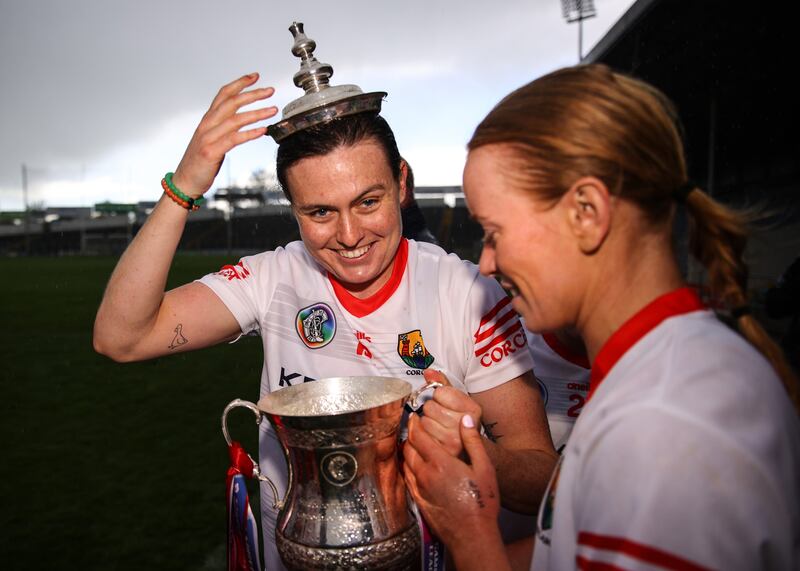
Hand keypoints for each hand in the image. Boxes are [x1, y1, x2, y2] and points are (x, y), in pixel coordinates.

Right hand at [172, 73, 277, 197]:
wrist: (185, 181)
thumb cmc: (201, 162)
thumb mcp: (211, 139)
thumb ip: (223, 128)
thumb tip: (240, 120)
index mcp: (208, 120)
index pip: (224, 94)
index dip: (239, 83)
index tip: (255, 76)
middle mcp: (207, 125)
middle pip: (231, 102)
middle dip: (252, 94)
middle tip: (270, 90)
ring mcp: (208, 137)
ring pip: (235, 119)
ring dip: (256, 113)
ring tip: (272, 110)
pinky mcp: (211, 151)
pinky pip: (234, 139)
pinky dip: (250, 133)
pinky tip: (263, 130)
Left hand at [404, 413, 500, 548]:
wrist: (472, 535)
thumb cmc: (482, 502)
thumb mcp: (484, 467)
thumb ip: (473, 441)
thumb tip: (467, 419)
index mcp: (441, 462)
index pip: (419, 436)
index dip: (415, 423)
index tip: (416, 416)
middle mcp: (425, 473)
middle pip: (409, 447)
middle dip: (411, 434)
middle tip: (414, 427)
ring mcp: (420, 488)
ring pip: (406, 462)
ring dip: (407, 449)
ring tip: (413, 443)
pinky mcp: (418, 500)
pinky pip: (407, 478)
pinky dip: (406, 466)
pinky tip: (412, 465)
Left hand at [420, 369, 482, 456]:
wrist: (470, 452)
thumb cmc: (461, 423)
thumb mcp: (458, 401)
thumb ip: (443, 384)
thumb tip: (428, 372)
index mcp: (472, 409)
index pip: (440, 392)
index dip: (439, 396)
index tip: (446, 403)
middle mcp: (465, 425)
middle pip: (429, 407)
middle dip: (431, 410)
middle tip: (440, 417)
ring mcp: (455, 440)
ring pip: (423, 422)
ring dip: (426, 424)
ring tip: (438, 428)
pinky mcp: (443, 453)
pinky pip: (420, 437)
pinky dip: (422, 436)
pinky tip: (432, 438)